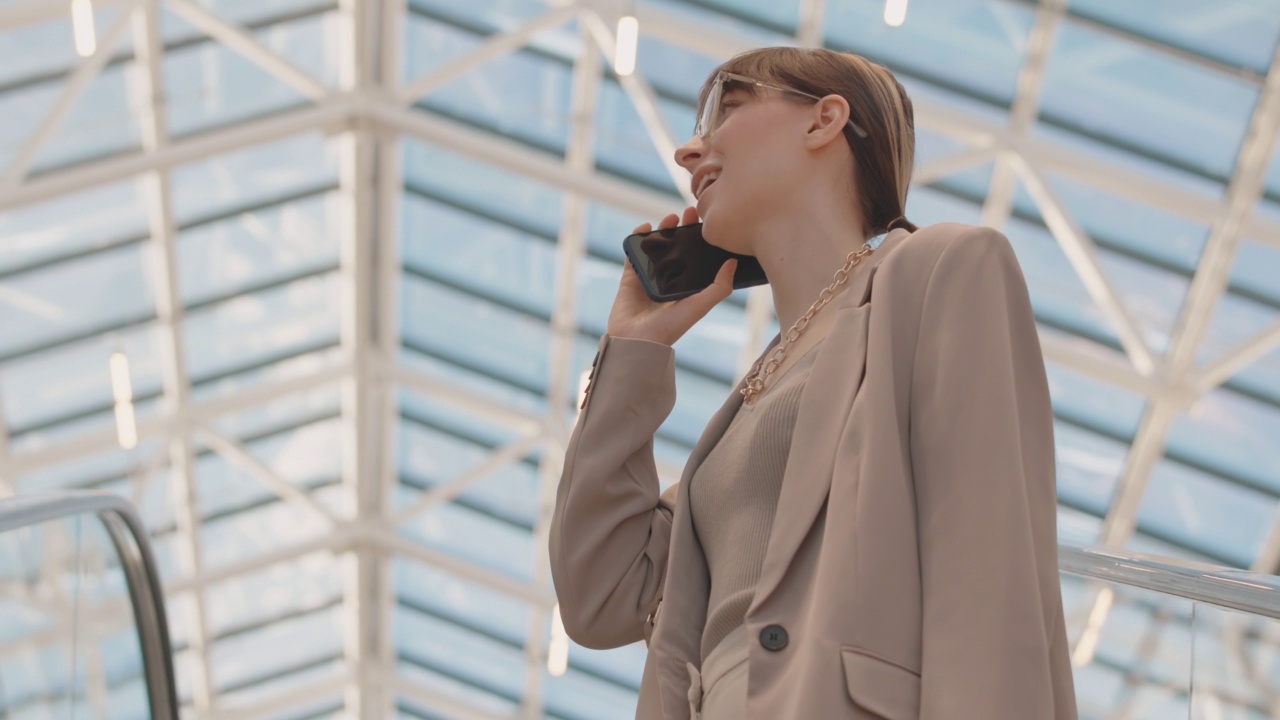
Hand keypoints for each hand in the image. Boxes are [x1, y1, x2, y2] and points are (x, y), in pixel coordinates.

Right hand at [607, 206, 737, 345]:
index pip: (695, 257)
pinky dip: (637, 238)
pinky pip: (633, 253)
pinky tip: (645, 227)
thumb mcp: (700, 306)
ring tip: (670, 218)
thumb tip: (733, 262)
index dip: (701, 238)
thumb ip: (719, 287)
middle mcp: (669, 280)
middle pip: (677, 247)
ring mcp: (648, 277)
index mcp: (686, 286)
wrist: (637, 341)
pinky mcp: (630, 277)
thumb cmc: (670, 327)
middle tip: (689, 212)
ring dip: (662, 230)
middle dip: (683, 228)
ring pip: (656, 247)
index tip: (706, 221)